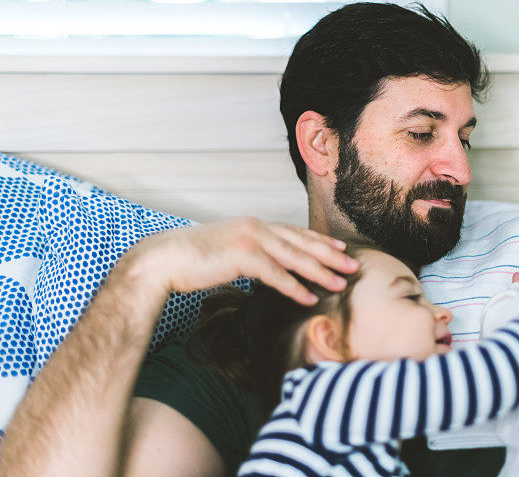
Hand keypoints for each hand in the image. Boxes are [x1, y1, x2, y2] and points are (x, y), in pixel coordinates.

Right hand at [125, 217, 358, 304]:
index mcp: (255, 224)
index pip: (295, 232)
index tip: (340, 248)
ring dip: (321, 272)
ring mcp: (250, 239)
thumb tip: (264, 263)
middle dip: (330, 255)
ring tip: (341, 284)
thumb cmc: (192, 258)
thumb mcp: (226, 249)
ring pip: (295, 257)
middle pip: (302, 242)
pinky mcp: (242, 256)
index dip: (320, 241)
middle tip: (353, 266)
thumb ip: (248, 251)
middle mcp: (257, 227)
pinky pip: (275, 275)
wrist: (162, 258)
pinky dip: (295, 287)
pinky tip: (310, 298)